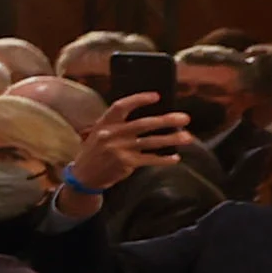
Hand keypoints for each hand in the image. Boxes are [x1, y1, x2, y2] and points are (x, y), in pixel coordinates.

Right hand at [64, 91, 201, 200]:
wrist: (84, 176)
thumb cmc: (96, 152)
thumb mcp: (99, 134)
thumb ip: (119, 126)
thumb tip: (151, 120)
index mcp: (104, 123)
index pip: (121, 107)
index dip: (138, 100)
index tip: (156, 96)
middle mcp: (110, 135)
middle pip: (142, 124)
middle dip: (165, 120)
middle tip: (184, 118)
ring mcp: (118, 149)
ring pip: (150, 142)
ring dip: (171, 139)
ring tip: (187, 137)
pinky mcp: (125, 163)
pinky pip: (150, 159)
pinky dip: (164, 159)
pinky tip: (175, 158)